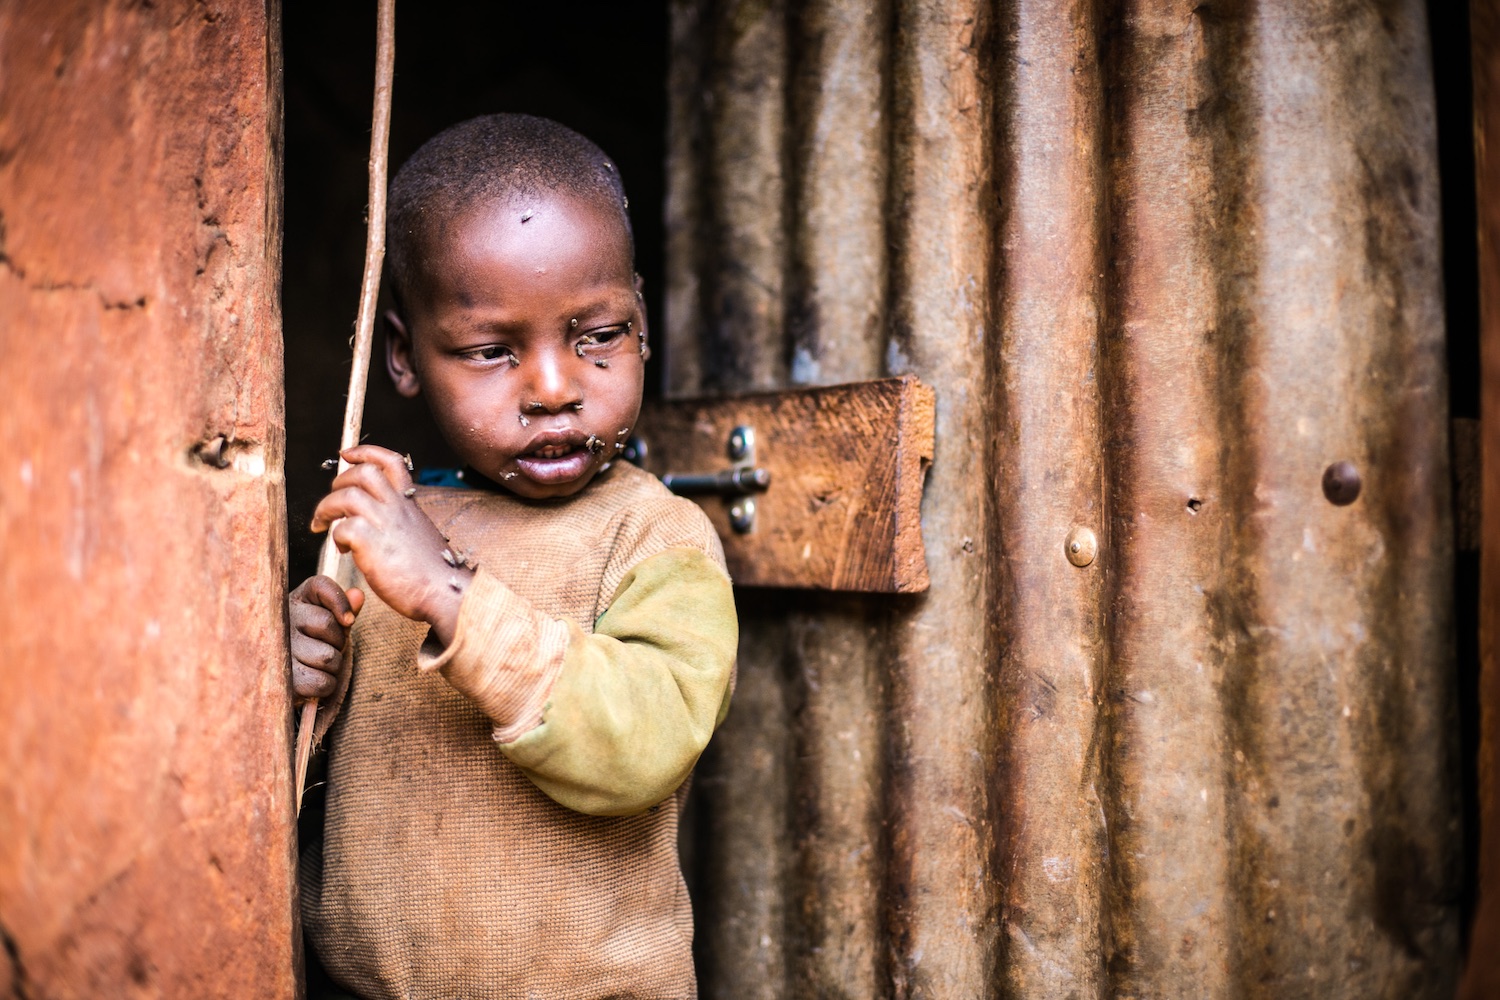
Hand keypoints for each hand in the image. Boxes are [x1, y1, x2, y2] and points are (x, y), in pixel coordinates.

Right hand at [289, 575, 363, 699]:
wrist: (290, 677)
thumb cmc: (316, 641)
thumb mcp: (331, 620)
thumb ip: (345, 607)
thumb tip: (358, 595)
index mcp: (298, 599)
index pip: (321, 586)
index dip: (340, 602)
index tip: (348, 620)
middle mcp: (282, 620)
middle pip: (326, 624)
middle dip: (338, 641)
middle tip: (328, 646)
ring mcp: (279, 650)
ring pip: (327, 657)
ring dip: (333, 666)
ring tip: (319, 662)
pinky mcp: (283, 679)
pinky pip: (321, 682)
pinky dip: (327, 685)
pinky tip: (314, 678)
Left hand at [310, 445, 470, 643]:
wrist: (446, 593)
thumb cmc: (433, 573)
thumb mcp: (418, 536)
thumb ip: (399, 525)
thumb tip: (376, 527)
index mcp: (409, 505)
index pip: (391, 462)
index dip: (365, 452)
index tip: (346, 455)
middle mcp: (398, 509)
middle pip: (363, 472)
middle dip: (338, 482)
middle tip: (330, 504)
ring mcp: (386, 524)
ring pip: (346, 495)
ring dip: (326, 508)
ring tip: (322, 525)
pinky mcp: (374, 545)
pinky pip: (343, 527)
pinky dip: (335, 536)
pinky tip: (341, 549)